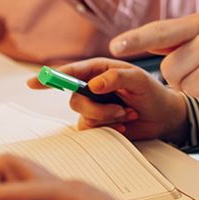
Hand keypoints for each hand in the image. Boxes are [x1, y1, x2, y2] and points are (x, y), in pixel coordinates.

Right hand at [27, 58, 188, 142]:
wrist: (163, 116)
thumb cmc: (152, 92)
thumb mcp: (139, 80)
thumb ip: (116, 77)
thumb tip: (93, 84)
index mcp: (99, 69)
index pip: (71, 71)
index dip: (51, 76)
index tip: (35, 82)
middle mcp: (92, 86)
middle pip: (75, 98)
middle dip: (97, 108)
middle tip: (120, 109)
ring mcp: (93, 106)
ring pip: (83, 116)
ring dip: (107, 118)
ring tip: (127, 114)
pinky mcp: (97, 123)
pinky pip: (90, 130)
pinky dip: (108, 129)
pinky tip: (123, 125)